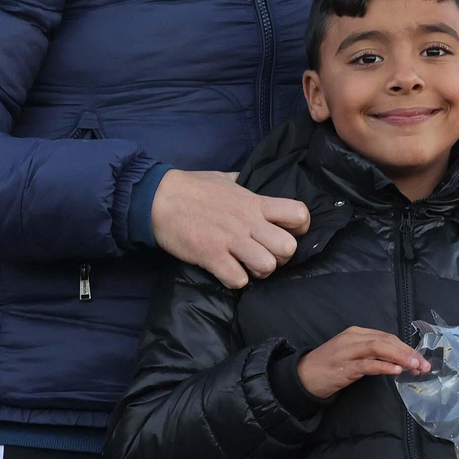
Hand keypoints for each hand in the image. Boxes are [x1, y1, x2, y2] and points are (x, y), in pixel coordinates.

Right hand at [150, 169, 309, 288]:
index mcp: (255, 202)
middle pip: (288, 247)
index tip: (288, 232)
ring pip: (266, 266)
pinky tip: (227, 271)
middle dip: (281, 256)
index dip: (300, 228)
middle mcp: (248, 222)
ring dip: (258, 271)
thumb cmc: (193, 186)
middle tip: (266, 255)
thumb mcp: (226, 178)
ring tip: (246, 265)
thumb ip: (244, 184)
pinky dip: (234, 280)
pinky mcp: (211, 256)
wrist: (158, 197)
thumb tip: (250, 181)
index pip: (299, 213)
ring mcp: (230, 240)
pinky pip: (237, 279)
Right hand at [295, 326, 429, 398]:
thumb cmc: (329, 366)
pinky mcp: (344, 367)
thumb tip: (398, 361)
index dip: (406, 347)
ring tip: (415, 367)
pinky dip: (384, 366)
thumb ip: (372, 354)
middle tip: (424, 365)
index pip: (387, 337)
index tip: (420, 360)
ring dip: (400, 357)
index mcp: (357, 332)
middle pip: (387, 340)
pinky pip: (368, 364)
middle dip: (408, 352)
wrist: (302, 376)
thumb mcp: (352, 355)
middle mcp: (353, 337)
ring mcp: (348, 351)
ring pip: (379, 348)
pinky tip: (396, 371)